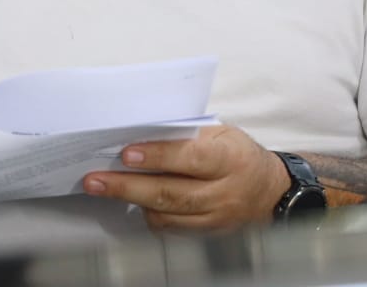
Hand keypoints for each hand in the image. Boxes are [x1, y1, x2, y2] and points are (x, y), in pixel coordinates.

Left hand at [83, 124, 288, 232]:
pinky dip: (151, 214)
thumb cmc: (239, 155)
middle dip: (128, 186)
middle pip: (171, 192)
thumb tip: (144, 132)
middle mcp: (224, 192)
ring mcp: (216, 218)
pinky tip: (135, 201)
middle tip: (96, 180)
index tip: (126, 153)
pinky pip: (172, 228)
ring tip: (104, 188)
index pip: (190, 157)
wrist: (270, 192)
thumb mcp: (222, 133)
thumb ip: (188, 133)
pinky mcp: (208, 234)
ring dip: (132, 200)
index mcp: (230, 158)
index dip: (158, 156)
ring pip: (168, 214)